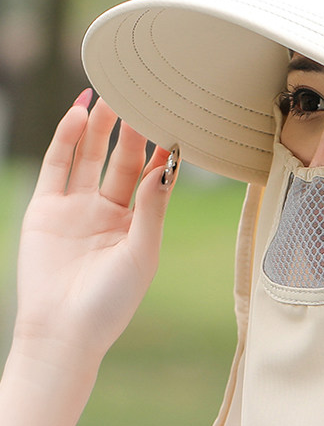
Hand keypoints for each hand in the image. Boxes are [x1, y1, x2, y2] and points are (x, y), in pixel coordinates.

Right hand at [13, 92, 176, 363]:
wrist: (63, 330)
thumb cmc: (112, 301)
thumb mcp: (141, 252)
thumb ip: (152, 209)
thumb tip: (165, 168)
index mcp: (139, 223)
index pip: (153, 176)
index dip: (162, 150)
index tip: (175, 119)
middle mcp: (109, 211)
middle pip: (123, 160)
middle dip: (132, 130)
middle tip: (142, 96)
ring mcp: (77, 208)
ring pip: (90, 156)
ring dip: (99, 127)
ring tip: (110, 94)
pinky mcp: (46, 208)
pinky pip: (58, 166)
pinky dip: (67, 139)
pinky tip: (80, 115)